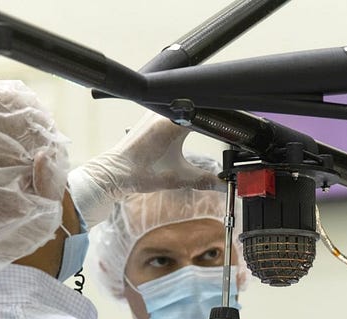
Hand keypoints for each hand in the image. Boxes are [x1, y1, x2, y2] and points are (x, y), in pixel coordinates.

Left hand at [68, 111, 221, 224]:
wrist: (114, 173)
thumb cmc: (139, 173)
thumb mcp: (178, 179)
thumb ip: (206, 181)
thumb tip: (226, 184)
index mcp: (172, 122)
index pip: (205, 111)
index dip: (221, 119)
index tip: (232, 127)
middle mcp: (164, 111)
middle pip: (197, 104)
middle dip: (212, 115)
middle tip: (225, 127)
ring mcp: (156, 111)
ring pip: (185, 105)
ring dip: (198, 114)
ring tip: (211, 125)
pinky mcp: (151, 116)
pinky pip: (174, 110)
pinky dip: (185, 116)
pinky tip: (191, 125)